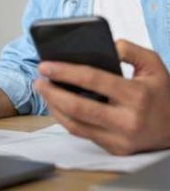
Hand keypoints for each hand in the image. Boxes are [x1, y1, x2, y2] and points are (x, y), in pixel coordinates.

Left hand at [34, 40, 169, 154]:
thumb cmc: (162, 93)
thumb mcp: (154, 65)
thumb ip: (131, 50)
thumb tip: (107, 45)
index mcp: (137, 95)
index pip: (93, 79)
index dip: (65, 71)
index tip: (45, 65)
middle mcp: (127, 120)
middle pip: (78, 106)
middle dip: (51, 92)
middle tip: (37, 79)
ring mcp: (120, 139)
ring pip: (75, 124)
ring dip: (53, 106)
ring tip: (43, 90)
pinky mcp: (115, 149)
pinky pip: (82, 133)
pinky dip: (65, 119)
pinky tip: (56, 105)